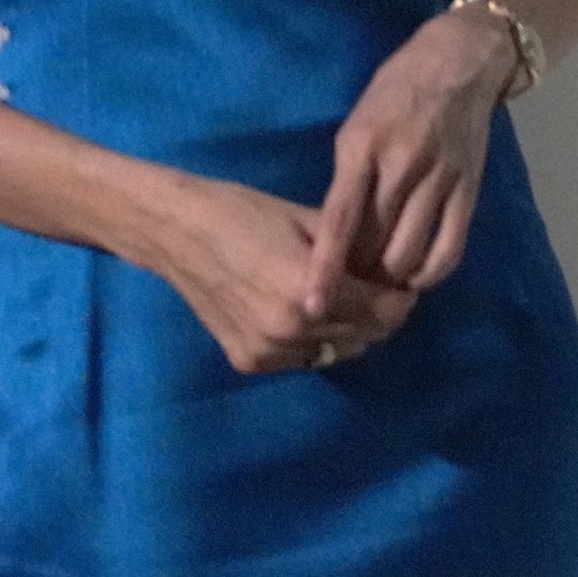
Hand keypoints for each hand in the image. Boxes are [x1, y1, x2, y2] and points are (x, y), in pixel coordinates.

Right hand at [141, 172, 416, 374]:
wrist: (176, 233)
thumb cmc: (245, 213)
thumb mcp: (311, 222)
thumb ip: (356, 253)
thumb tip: (397, 271)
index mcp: (310, 290)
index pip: (386, 310)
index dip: (400, 296)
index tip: (399, 281)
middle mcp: (291, 329)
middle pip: (367, 335)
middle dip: (379, 314)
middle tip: (373, 290)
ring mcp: (268, 351)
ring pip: (338, 350)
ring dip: (349, 330)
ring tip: (339, 300)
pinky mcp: (249, 362)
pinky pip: (303, 358)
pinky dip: (314, 340)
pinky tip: (304, 312)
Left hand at [310, 6, 520, 304]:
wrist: (458, 61)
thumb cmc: (394, 91)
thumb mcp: (355, 127)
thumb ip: (348, 179)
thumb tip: (339, 237)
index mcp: (362, 148)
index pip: (339, 220)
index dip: (325, 267)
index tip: (311, 303)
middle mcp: (402, 165)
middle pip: (374, 245)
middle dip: (356, 276)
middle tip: (344, 287)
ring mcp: (440, 178)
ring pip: (409, 253)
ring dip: (389, 278)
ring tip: (376, 284)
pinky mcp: (469, 188)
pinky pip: (450, 247)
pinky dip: (430, 273)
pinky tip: (416, 277)